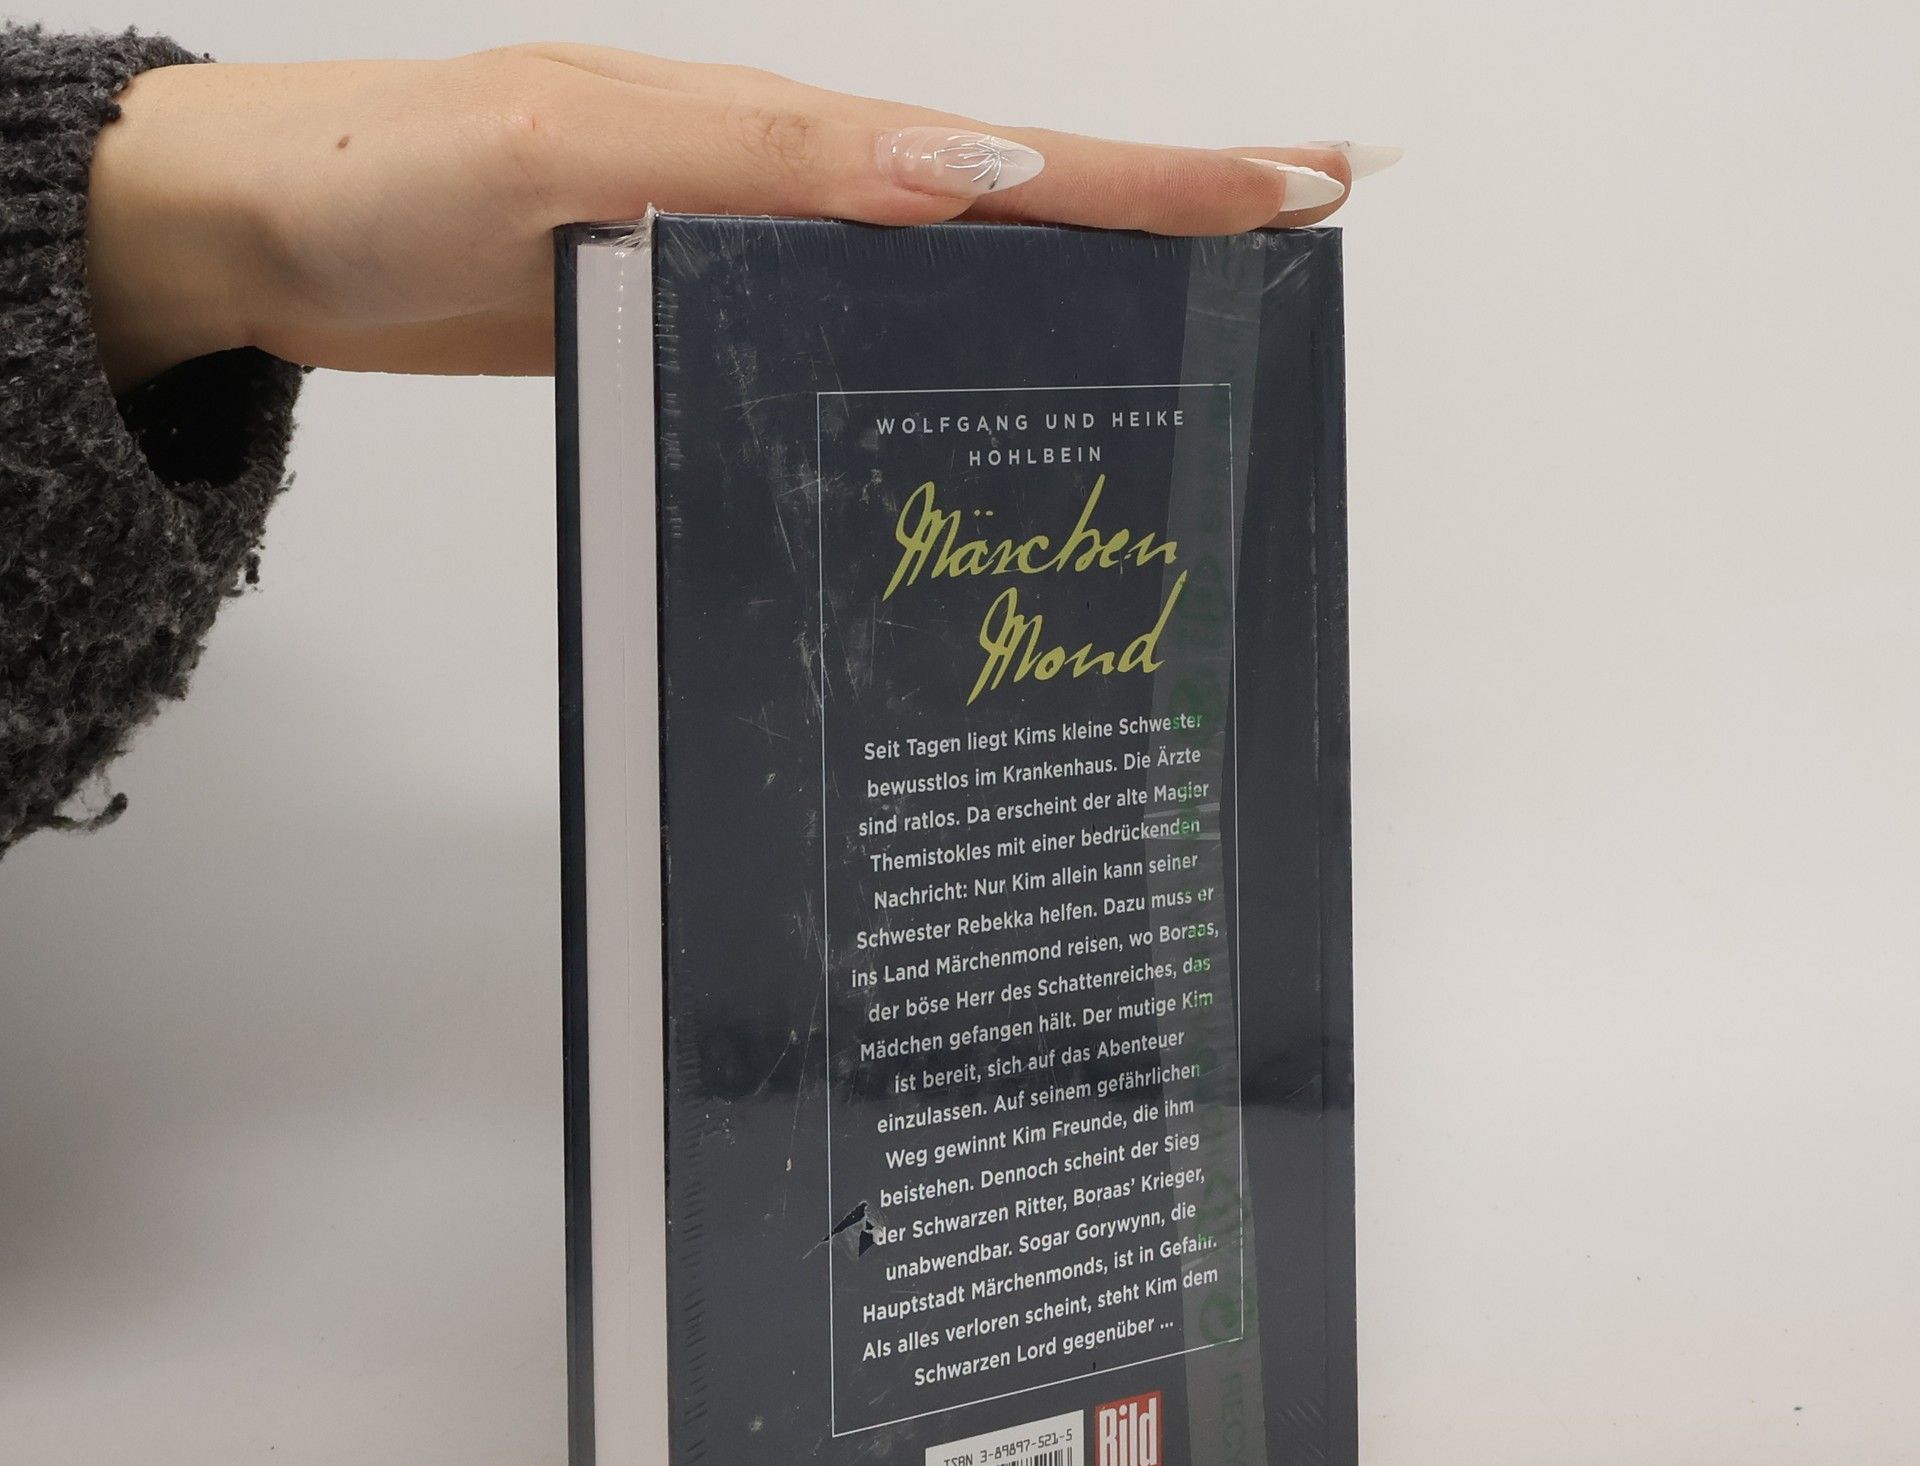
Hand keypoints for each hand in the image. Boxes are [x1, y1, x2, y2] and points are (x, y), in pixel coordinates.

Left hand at [86, 45, 1389, 389]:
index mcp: (782, 143)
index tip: (1289, 186)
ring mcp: (760, 260)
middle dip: (1166, 213)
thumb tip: (956, 175)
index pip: (1008, 156)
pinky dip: (956, 352)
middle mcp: (794, 196)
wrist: (275, 235)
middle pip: (1017, 201)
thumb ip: (753, 158)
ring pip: (956, 274)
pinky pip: (866, 335)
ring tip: (1198, 315)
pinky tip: (996, 390)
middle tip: (1303, 228)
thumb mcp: (567, 143)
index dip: (1152, 177)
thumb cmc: (389, 180)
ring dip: (1082, 284)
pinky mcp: (716, 322)